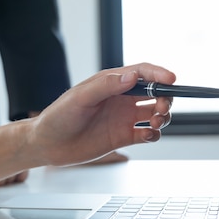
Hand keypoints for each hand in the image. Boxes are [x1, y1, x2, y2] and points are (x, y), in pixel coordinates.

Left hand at [0, 63, 173, 187]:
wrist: (47, 145)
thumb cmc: (58, 116)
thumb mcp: (80, 98)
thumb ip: (106, 86)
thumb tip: (132, 76)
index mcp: (111, 83)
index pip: (142, 73)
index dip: (159, 74)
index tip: (172, 80)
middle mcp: (121, 99)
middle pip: (155, 92)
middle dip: (166, 97)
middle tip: (162, 108)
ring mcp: (123, 118)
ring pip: (155, 113)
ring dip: (163, 116)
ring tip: (156, 123)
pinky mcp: (123, 137)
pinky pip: (147, 134)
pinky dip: (154, 134)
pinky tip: (148, 135)